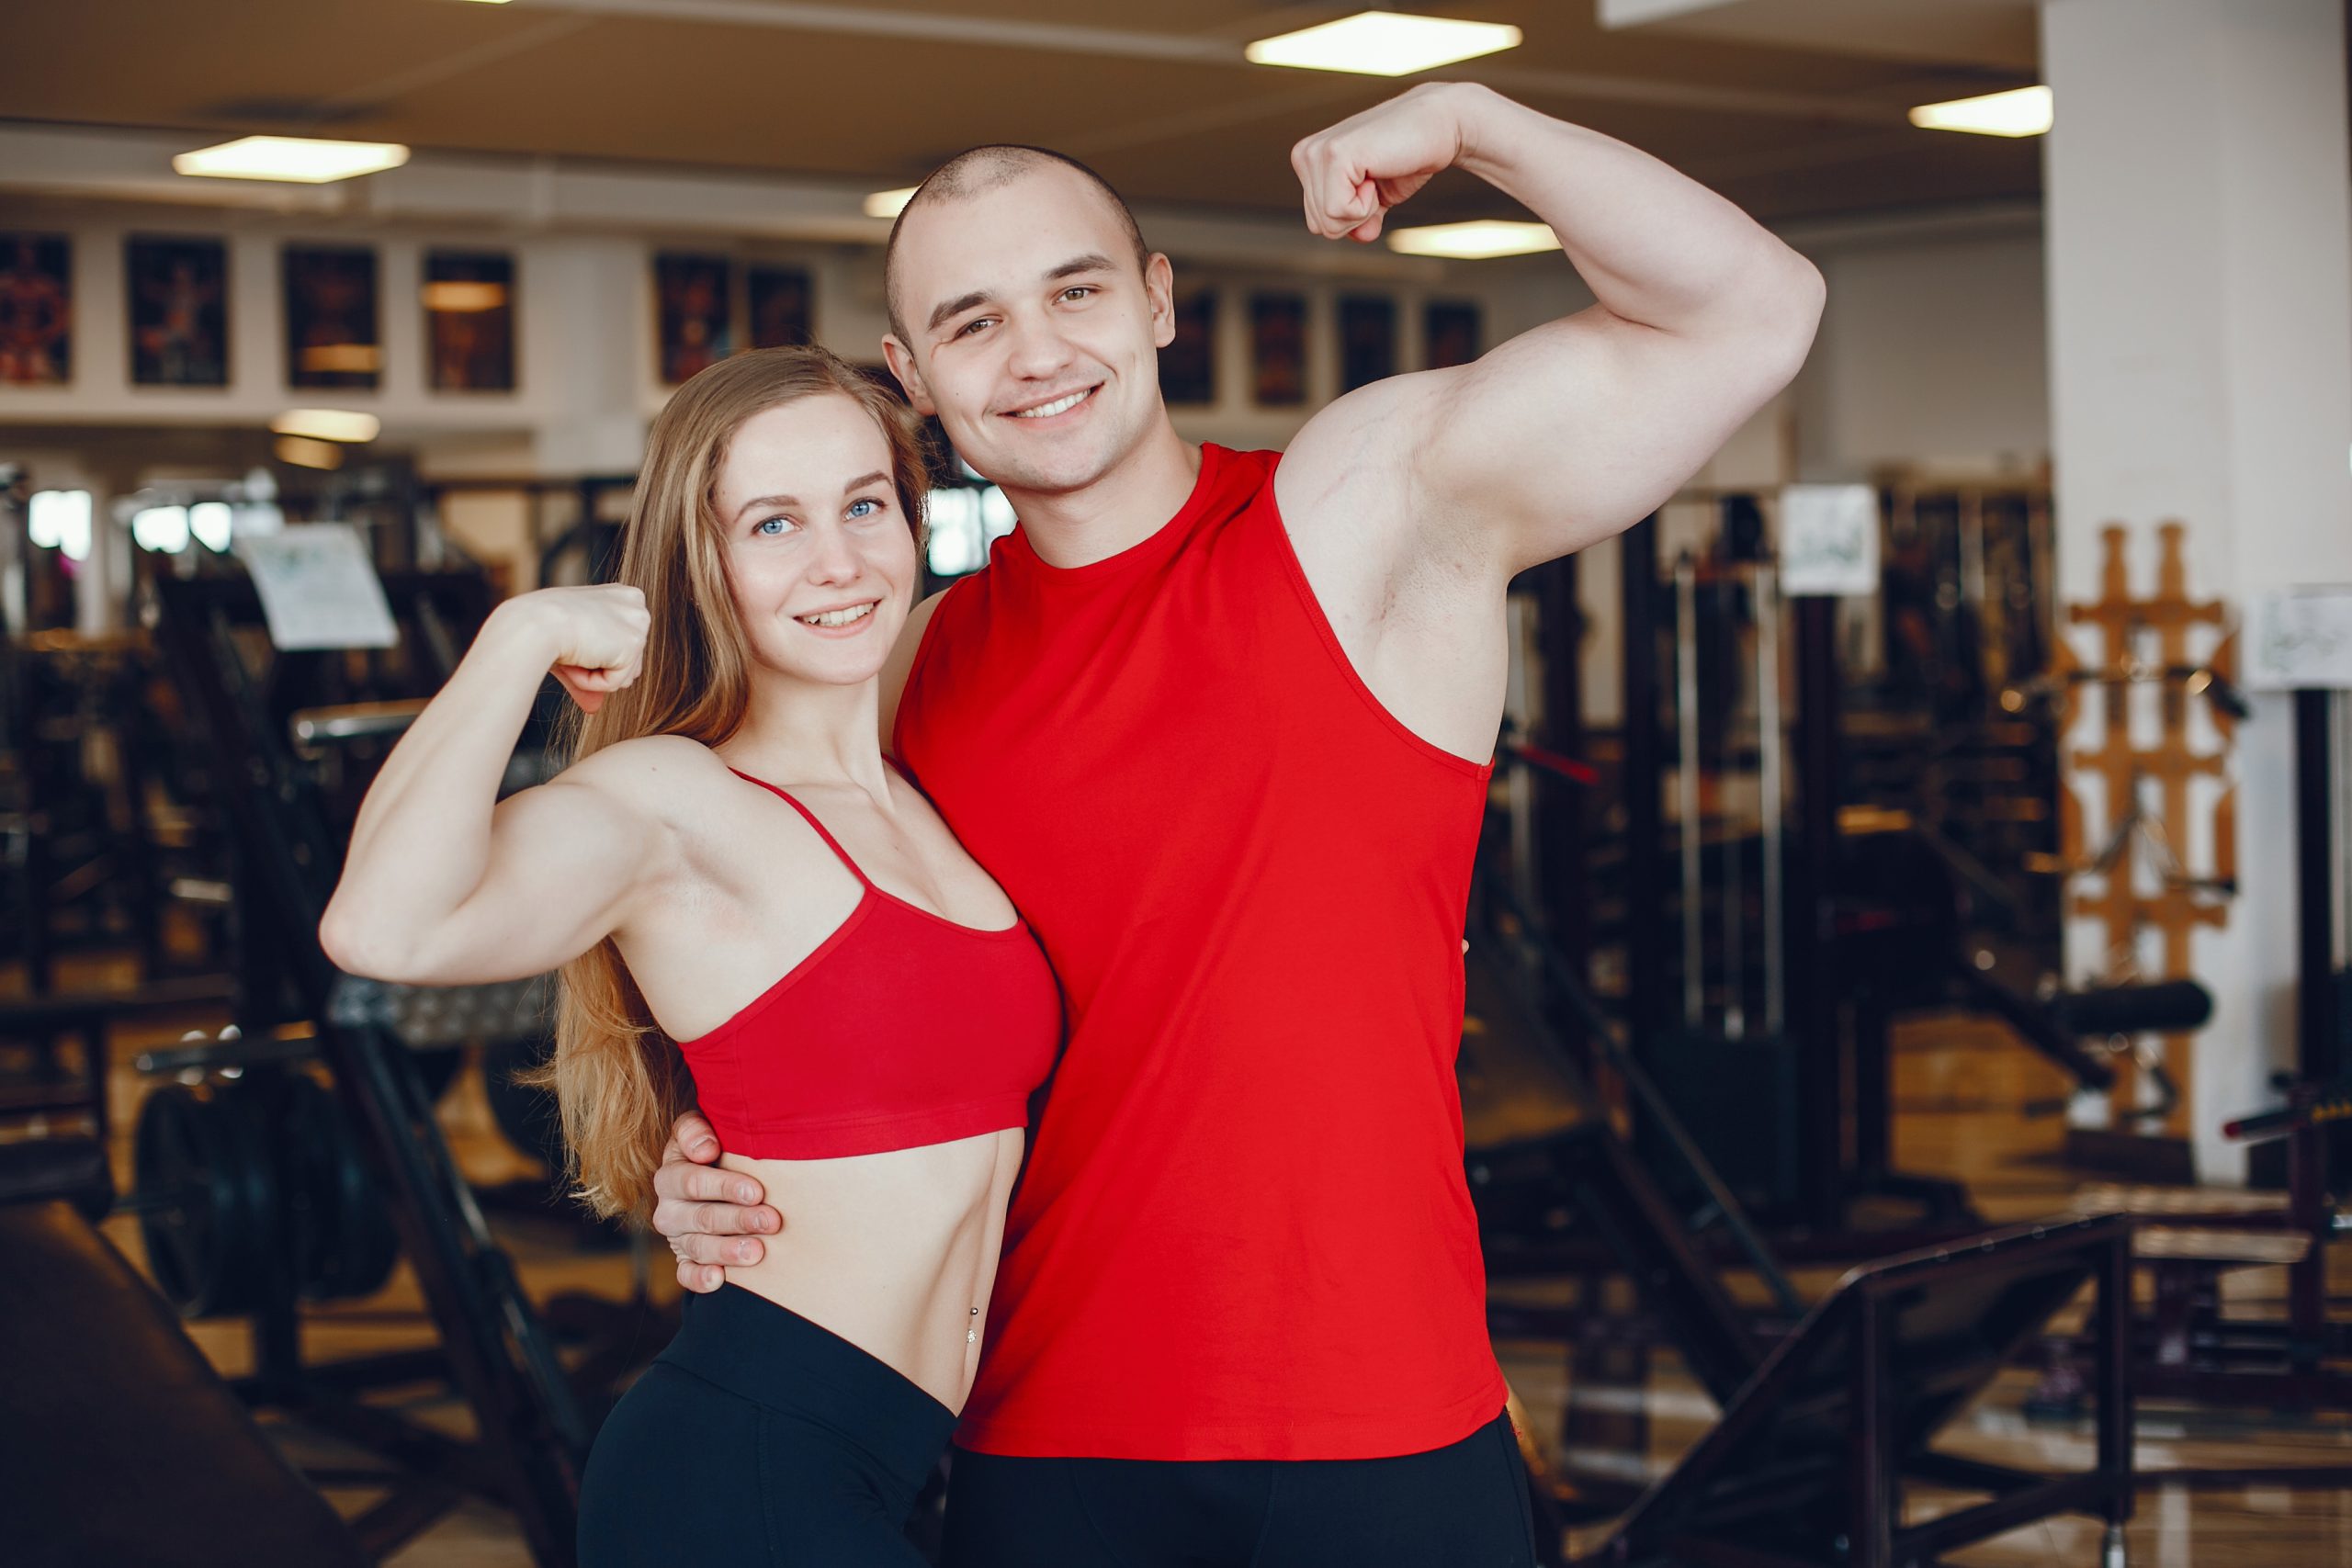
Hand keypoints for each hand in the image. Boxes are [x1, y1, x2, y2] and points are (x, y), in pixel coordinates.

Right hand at [500, 584, 650, 715]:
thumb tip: (594, 708)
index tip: (573, 637)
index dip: (596, 652)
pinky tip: (577, 659)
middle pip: (628, 661)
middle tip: (571, 647)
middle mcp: (636, 605)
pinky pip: (615, 683)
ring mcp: (638, 623)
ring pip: (623, 674)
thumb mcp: (572, 645)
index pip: (622, 643)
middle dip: (597, 666)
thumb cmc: (542, 628)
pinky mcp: (634, 644)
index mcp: (622, 596)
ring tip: (573, 652)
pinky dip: (592, 682)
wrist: (532, 624)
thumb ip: (589, 672)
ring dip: (594, 675)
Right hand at [649, 1110, 782, 1292]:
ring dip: (728, 1251)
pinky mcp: (685, 1261)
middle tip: (771, 1221)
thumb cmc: (717, 1147)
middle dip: (738, 1220)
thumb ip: (695, 1130)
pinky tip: (719, 1279)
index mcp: (671, 1175)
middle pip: (701, 1217)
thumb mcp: (701, 1129)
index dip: (724, 1187)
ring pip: (698, 1247)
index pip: (693, 1181)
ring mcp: (677, 1237)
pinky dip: (700, 1279)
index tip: (756, 1191)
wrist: (715, 1172)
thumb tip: (705, 1149)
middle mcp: (669, 1209)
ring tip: (758, 1252)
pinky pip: (686, 1274)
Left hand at [1289, 82, 1475, 243]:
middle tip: (1377, 178)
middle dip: (1356, 217)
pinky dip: (1366, 204)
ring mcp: (1316, 153)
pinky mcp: (1334, 155)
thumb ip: (1358, 222)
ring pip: (1328, 222)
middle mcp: (1305, 154)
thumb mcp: (1376, 199)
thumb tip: (1361, 236)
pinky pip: (1339, 211)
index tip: (1373, 185)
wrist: (1441, 126)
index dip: (1353, 218)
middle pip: (1320, 226)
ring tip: (1377, 172)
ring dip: (1363, 210)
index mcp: (1309, 163)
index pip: (1318, 223)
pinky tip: (1376, 171)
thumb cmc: (1408, 158)